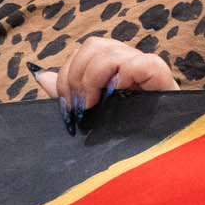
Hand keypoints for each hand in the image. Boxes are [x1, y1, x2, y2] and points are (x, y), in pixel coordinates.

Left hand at [35, 35, 176, 123]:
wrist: (157, 158)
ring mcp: (146, 69)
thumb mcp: (91, 115)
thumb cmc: (125, 137)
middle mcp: (129, 64)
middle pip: (94, 46)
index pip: (85, 52)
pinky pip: (141, 63)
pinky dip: (122, 76)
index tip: (67, 105)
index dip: (68, 74)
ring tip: (94, 106)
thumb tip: (41, 76)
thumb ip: (69, 96)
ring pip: (110, 52)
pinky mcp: (162, 79)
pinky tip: (116, 97)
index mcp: (113, 70)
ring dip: (92, 79)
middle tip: (79, 106)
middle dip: (75, 75)